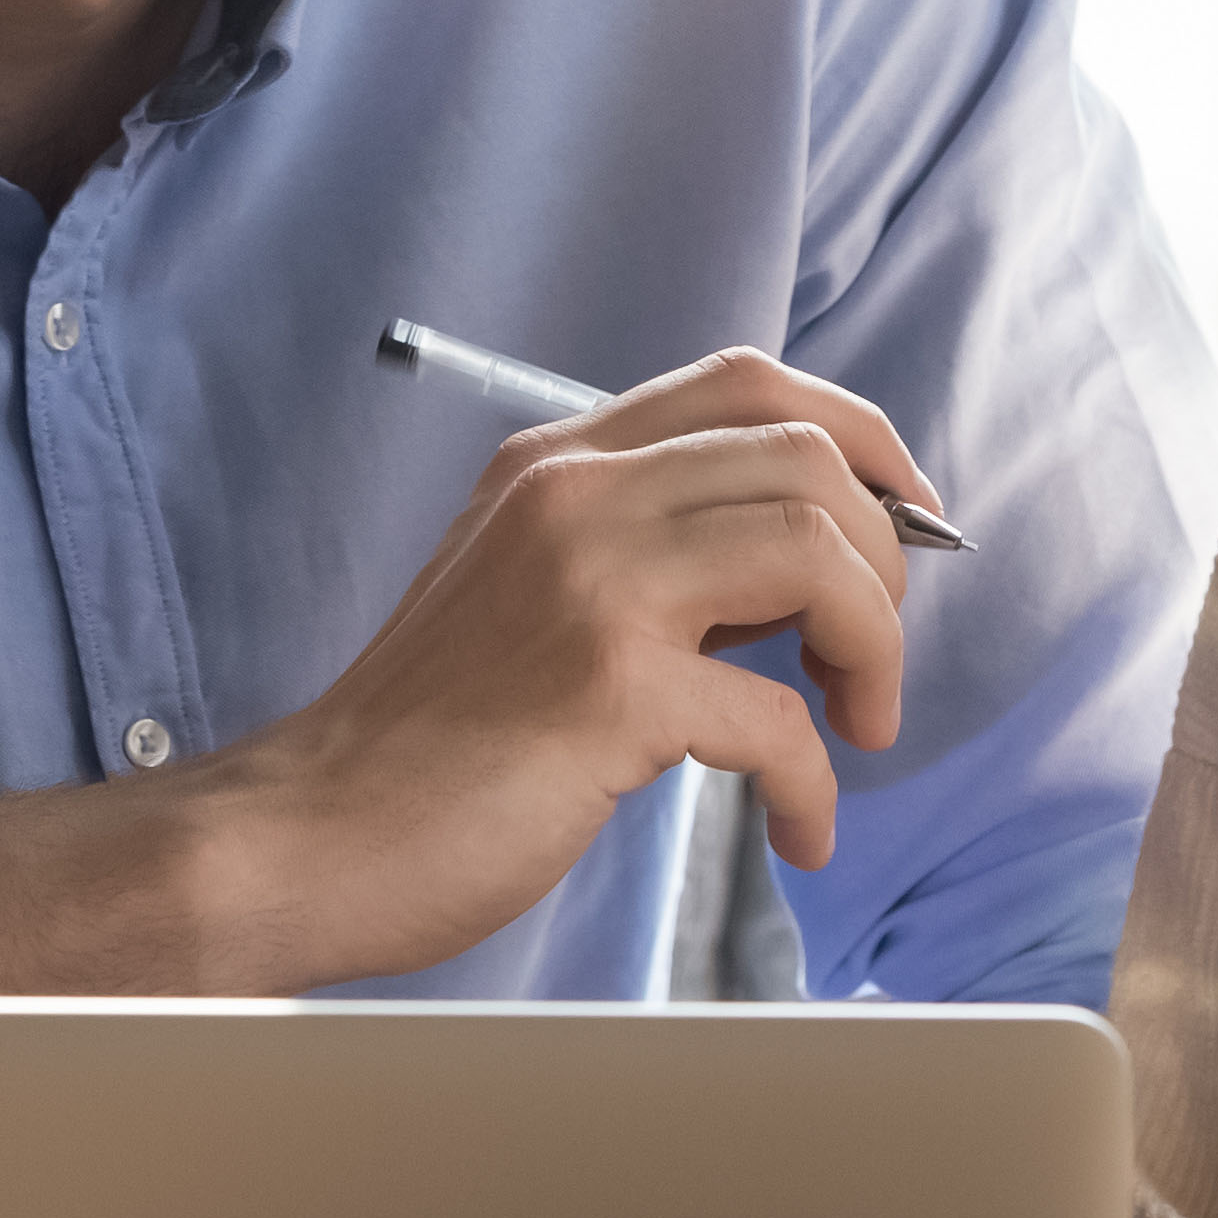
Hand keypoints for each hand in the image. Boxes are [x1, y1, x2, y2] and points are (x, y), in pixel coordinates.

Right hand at [0, 350, 932, 1003]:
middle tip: (872, 654)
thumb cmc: (431, 741)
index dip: (864, 440)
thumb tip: (812, 571)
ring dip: (873, 649)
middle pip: (808, 455)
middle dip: (885, 556)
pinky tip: (802, 829)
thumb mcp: (537, 593)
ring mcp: (587, 585)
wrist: (308, 835)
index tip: (910, 524)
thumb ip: (652, 555)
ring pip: (816, 551)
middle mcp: (574, 495)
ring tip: (854, 730)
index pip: (755, 382)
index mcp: (561, 462)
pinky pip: (777, 718)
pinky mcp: (601, 692)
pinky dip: (814, 782)